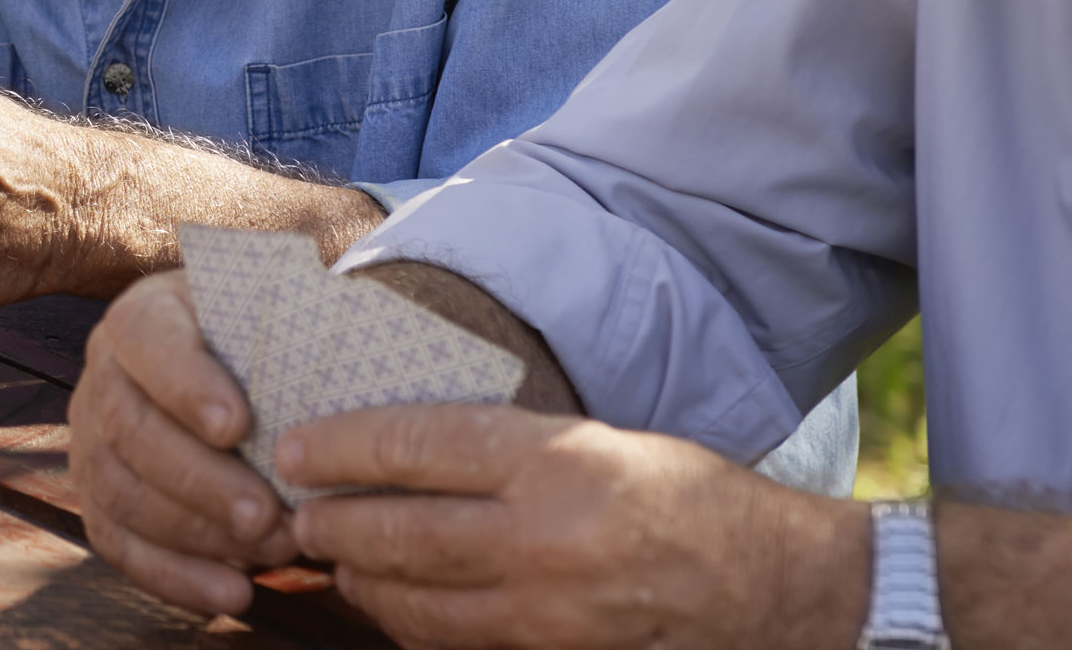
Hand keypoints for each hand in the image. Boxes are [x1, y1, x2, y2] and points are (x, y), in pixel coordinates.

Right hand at [70, 271, 297, 614]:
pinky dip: (176, 577)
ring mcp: (92, 441)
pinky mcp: (99, 499)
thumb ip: (290, 322)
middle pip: (130, 430)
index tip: (237, 426)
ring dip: (196, 534)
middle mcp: (104, 375)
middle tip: (266, 515)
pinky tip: (232, 592)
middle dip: (200, 480)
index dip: (186, 386)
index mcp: (143, 317)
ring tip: (269, 552)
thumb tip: (338, 337)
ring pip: (122, 494)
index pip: (149, 341)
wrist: (235, 371)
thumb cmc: (264, 344)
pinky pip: (120, 546)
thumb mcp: (272, 313)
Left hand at [278, 406, 862, 649]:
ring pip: (414, 603)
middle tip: (295, 511)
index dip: (344, 447)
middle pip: (399, 533)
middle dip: (332, 523)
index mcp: (560, 463)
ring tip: (333, 559)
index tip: (296, 448)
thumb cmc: (692, 500)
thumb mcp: (606, 441)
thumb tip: (410, 444)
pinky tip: (390, 606)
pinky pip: (453, 644)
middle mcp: (544, 539)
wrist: (777, 590)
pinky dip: (409, 624)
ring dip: (361, 581)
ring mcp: (545, 614)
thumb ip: (513, 447)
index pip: (420, 445)